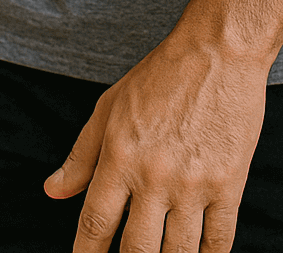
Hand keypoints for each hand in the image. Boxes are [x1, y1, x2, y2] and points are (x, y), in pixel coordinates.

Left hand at [44, 32, 267, 252]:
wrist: (220, 49)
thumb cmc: (162, 74)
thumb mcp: (110, 106)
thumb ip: (81, 155)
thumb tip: (53, 191)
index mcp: (120, 156)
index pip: (94, 225)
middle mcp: (154, 175)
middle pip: (136, 251)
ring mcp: (194, 183)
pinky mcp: (229, 183)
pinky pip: (218, 242)